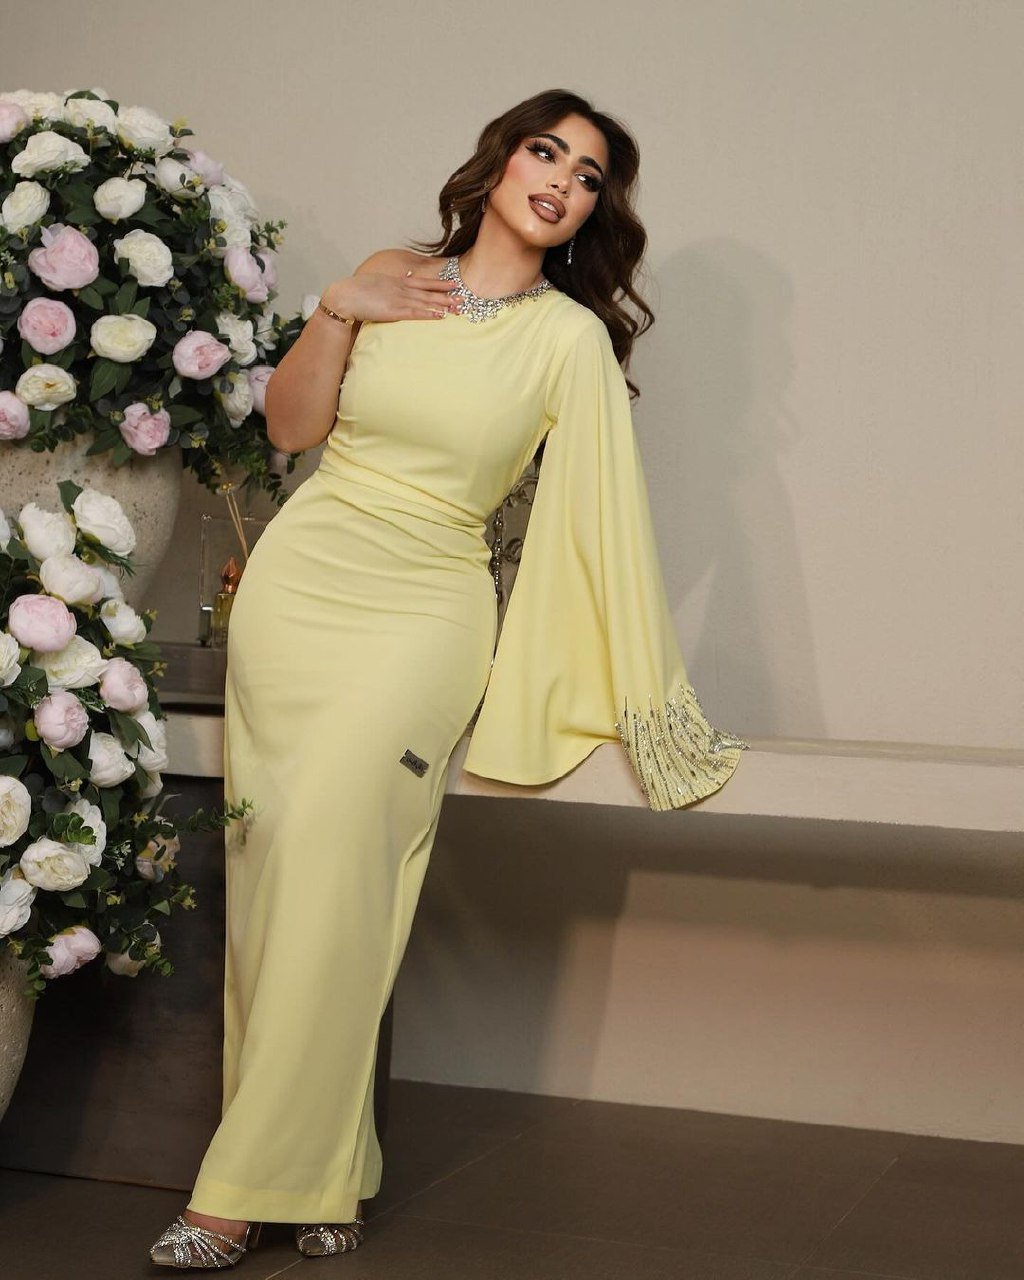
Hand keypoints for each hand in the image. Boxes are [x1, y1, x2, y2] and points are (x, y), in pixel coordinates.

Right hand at [321, 270, 462, 323]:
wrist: (344, 296)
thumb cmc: (355, 292)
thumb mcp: (375, 285)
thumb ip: (386, 287)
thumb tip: (390, 291)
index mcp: (397, 282)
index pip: (423, 282)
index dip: (440, 283)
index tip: (454, 283)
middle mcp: (401, 288)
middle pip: (429, 292)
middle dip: (447, 295)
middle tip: (464, 298)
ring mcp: (399, 299)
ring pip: (426, 302)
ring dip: (443, 305)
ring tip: (459, 309)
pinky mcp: (394, 311)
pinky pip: (416, 313)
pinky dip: (429, 314)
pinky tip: (440, 316)